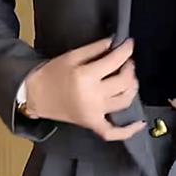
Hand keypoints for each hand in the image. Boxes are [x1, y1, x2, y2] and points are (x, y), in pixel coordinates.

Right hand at [23, 35, 146, 140]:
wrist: (35, 96)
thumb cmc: (52, 74)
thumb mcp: (71, 56)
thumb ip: (95, 48)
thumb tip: (115, 42)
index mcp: (86, 77)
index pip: (115, 61)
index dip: (126, 50)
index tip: (129, 43)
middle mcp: (93, 96)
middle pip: (124, 82)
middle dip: (129, 68)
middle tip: (126, 61)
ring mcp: (94, 113)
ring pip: (125, 101)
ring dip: (132, 88)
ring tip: (128, 78)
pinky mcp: (92, 124)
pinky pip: (113, 133)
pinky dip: (128, 130)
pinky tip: (139, 124)